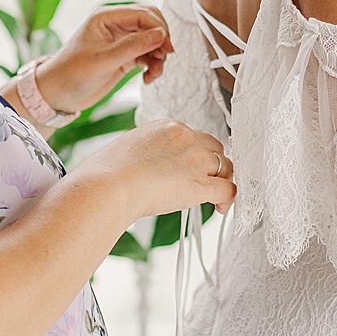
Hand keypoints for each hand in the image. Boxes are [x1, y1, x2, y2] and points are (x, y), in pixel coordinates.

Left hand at [38, 5, 174, 113]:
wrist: (58, 93)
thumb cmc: (72, 73)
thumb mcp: (103, 60)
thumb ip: (133, 46)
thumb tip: (161, 35)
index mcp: (107, 17)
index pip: (143, 14)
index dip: (159, 28)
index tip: (166, 48)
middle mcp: (116, 25)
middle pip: (151, 24)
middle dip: (161, 40)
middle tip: (163, 58)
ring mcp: (121, 41)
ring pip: (152, 41)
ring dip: (158, 56)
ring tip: (154, 74)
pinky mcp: (124, 56)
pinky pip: (147, 54)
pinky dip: (152, 65)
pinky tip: (148, 78)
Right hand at [79, 118, 235, 218]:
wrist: (108, 185)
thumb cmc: (107, 172)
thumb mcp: (129, 149)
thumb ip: (147, 153)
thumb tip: (149, 167)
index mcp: (168, 127)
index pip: (193, 137)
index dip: (195, 155)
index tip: (189, 169)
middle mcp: (186, 138)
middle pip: (215, 149)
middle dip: (213, 166)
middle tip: (206, 182)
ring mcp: (196, 160)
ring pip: (225, 166)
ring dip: (222, 181)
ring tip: (216, 198)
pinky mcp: (200, 185)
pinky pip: (228, 189)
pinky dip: (228, 199)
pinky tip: (220, 208)